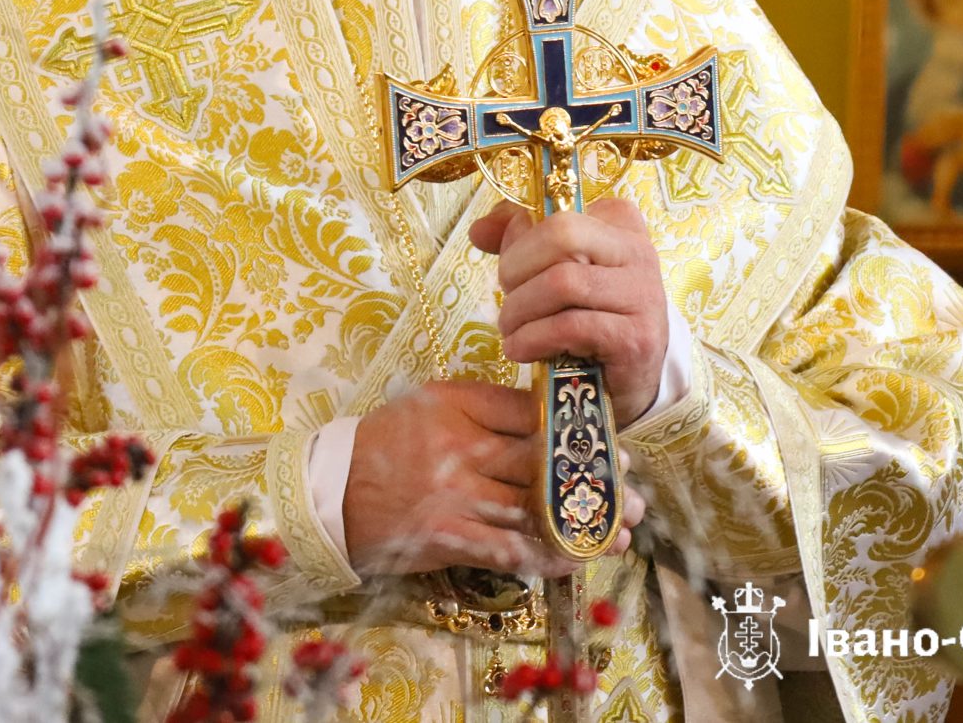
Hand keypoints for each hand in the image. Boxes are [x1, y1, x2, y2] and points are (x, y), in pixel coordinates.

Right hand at [341, 380, 642, 576]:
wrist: (332, 494)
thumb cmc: (385, 445)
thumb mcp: (429, 406)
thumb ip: (484, 409)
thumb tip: (547, 419)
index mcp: (457, 404)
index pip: (531, 411)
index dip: (577, 430)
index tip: (609, 441)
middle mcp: (459, 446)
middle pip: (542, 461)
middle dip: (593, 478)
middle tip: (631, 489)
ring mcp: (455, 494)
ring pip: (535, 509)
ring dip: (583, 524)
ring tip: (621, 530)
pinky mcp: (449, 536)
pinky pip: (511, 550)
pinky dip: (548, 557)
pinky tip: (576, 559)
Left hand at [472, 195, 671, 426]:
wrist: (630, 379)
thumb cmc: (589, 315)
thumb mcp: (559, 270)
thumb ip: (521, 241)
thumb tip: (479, 230)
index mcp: (619, 224)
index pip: (560, 205)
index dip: (521, 232)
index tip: (505, 260)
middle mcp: (638, 252)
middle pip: (562, 234)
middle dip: (517, 266)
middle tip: (506, 294)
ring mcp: (641, 295)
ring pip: (563, 282)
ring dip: (520, 309)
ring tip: (510, 328)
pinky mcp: (635, 338)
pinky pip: (570, 326)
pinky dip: (532, 339)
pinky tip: (522, 349)